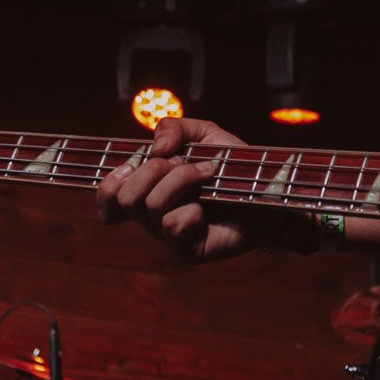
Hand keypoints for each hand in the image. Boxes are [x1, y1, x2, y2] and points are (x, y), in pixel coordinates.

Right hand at [94, 116, 271, 261]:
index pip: (108, 199)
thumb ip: (174, 128)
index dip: (109, 183)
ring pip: (150, 205)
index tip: (134, 164)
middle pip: (124, 197)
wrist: (271, 192)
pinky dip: (191, 207)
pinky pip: (172, 224)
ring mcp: (168, 237)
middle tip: (188, 164)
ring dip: (182, 180)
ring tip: (208, 175)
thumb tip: (155, 147)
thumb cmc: (236, 168)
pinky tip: (208, 208)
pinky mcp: (187, 250)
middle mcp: (152, 217)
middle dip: (155, 170)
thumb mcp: (205, 135)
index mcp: (149, 191)